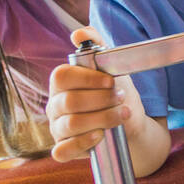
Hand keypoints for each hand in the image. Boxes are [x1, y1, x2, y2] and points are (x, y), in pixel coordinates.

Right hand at [46, 26, 133, 162]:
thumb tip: (77, 33)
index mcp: (61, 83)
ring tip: (122, 114)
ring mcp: (56, 128)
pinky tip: (100, 135)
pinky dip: (83, 143)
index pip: (61, 76)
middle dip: (101, 100)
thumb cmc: (115, 92)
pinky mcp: (63, 148)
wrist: (129, 123)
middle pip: (69, 102)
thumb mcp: (111, 66)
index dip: (88, 78)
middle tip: (120, 98)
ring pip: (70, 125)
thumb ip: (97, 45)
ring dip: (102, 119)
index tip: (111, 81)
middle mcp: (54, 105)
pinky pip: (62, 150)